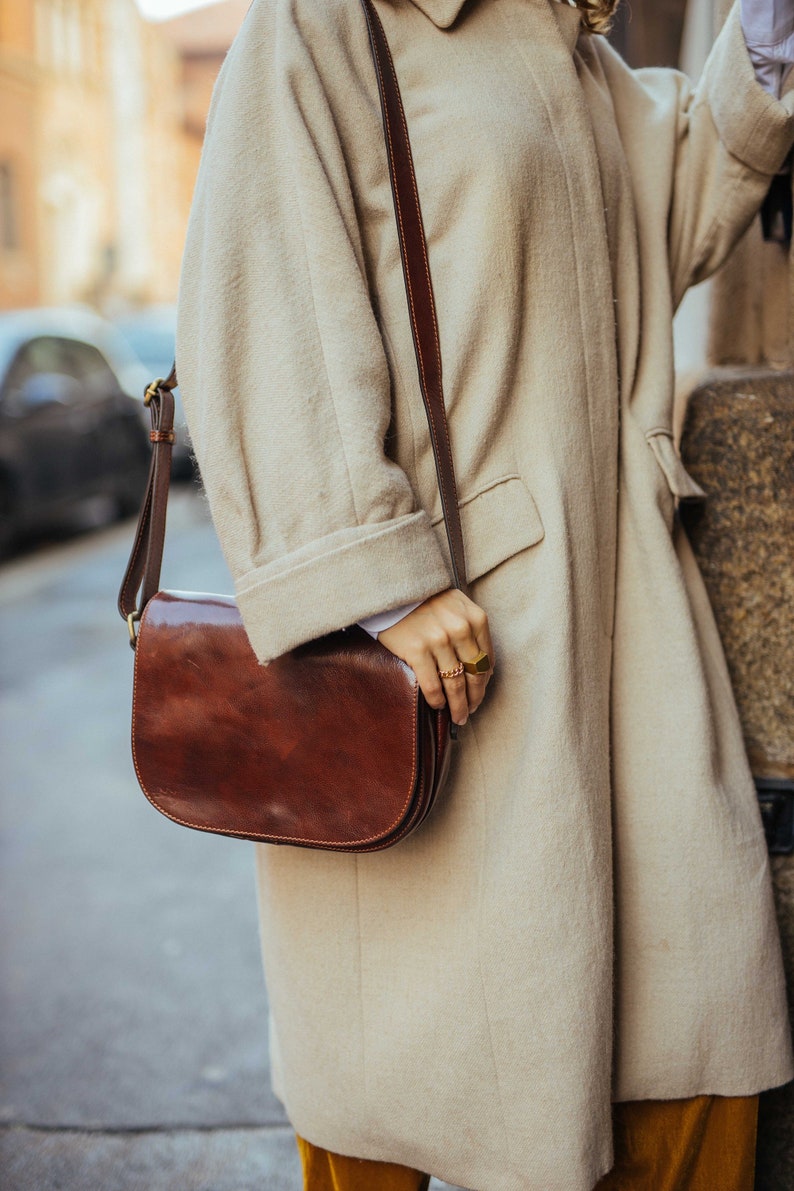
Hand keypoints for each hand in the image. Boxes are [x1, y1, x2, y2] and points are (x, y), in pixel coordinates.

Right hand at [378, 588, 493, 726]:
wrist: (392, 593)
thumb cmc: (426, 603)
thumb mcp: (458, 608)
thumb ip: (473, 632)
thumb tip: (484, 672)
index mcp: (475, 618)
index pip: (486, 661)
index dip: (484, 683)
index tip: (478, 695)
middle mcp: (460, 629)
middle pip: (474, 676)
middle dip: (474, 699)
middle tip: (470, 712)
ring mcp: (438, 640)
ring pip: (455, 685)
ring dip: (458, 706)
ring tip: (458, 716)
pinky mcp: (417, 650)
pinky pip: (432, 686)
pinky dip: (437, 700)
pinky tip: (437, 705)